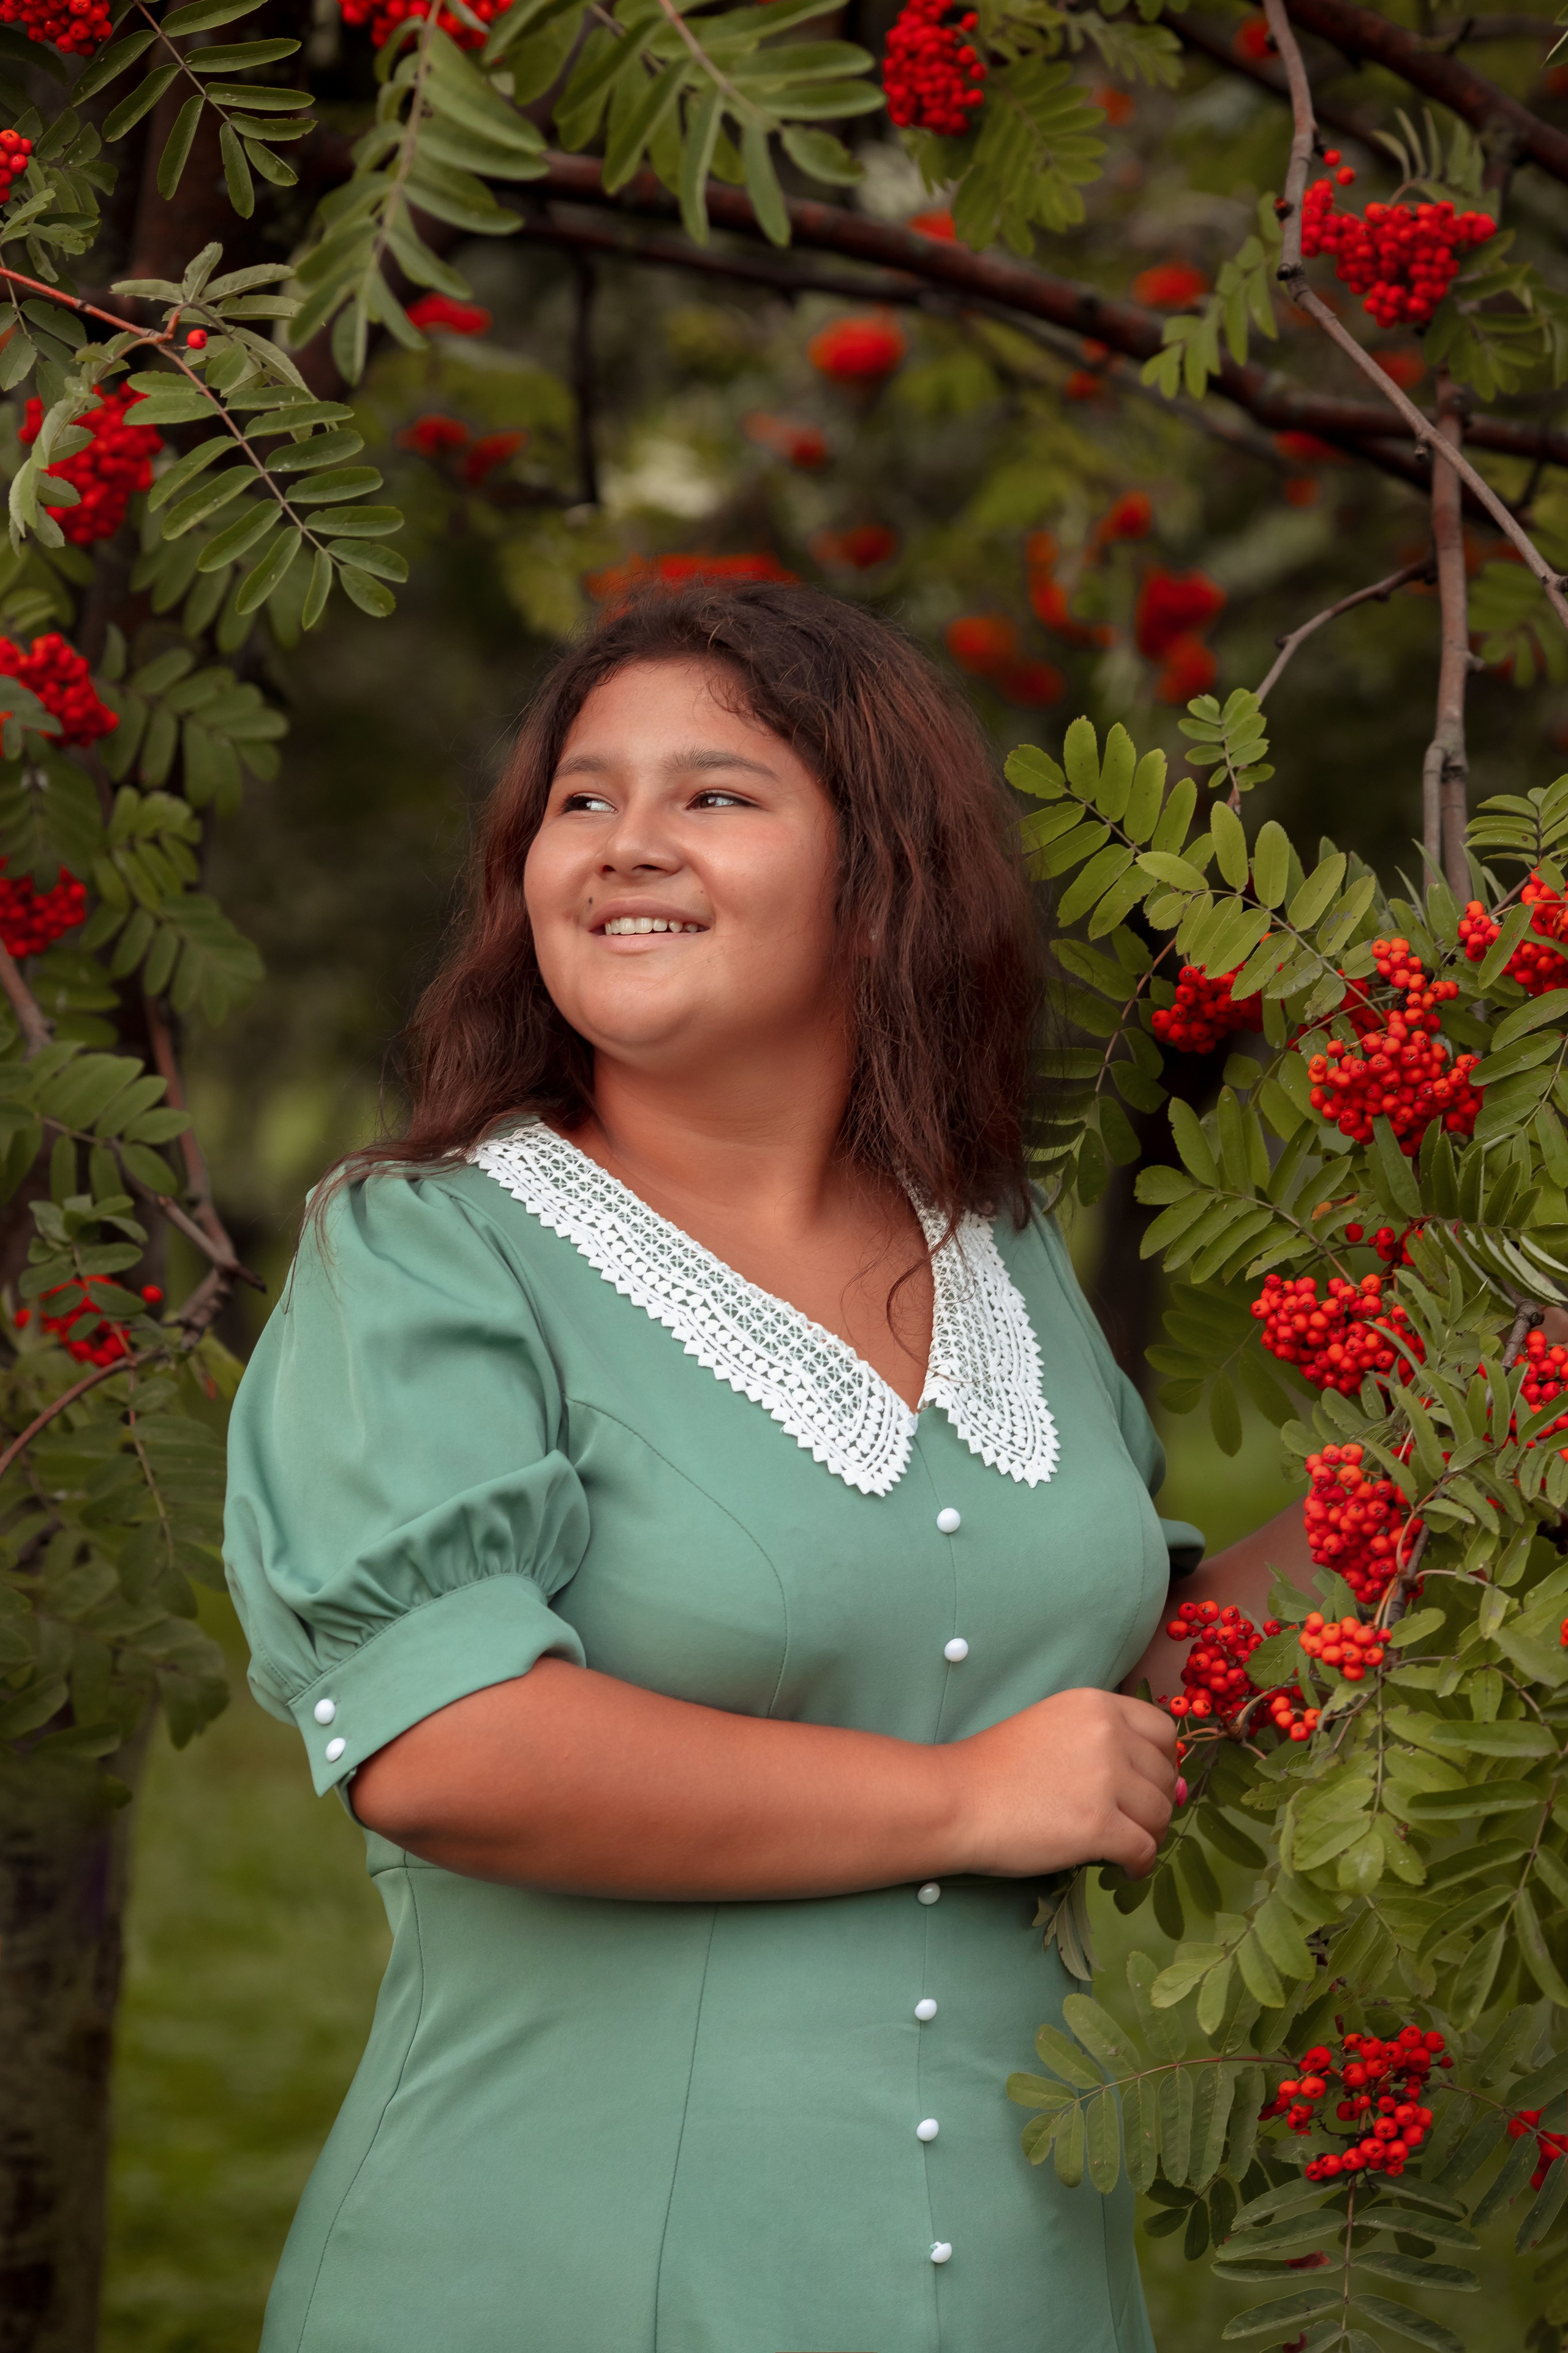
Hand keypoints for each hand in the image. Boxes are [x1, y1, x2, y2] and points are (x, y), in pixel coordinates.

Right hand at [943, 1687, 1178, 1879]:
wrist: (956, 1799)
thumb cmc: (995, 1768)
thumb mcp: (1053, 1728)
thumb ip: (1106, 1744)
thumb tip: (1176, 1786)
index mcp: (1096, 1704)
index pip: (1163, 1731)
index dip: (1161, 1763)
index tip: (1143, 1785)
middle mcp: (1108, 1733)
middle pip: (1165, 1776)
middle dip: (1155, 1804)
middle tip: (1130, 1823)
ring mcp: (1106, 1779)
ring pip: (1161, 1815)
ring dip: (1149, 1836)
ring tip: (1123, 1848)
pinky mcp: (1100, 1824)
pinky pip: (1145, 1851)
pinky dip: (1138, 1866)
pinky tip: (1120, 1870)